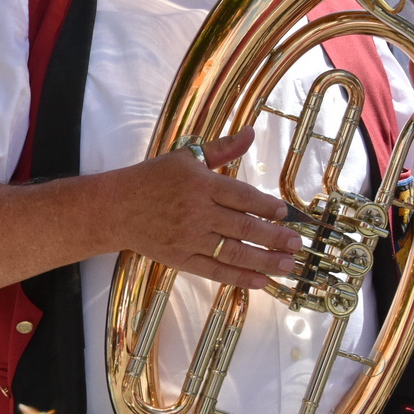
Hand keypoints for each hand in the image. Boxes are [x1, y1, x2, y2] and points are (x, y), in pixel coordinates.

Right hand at [115, 128, 302, 289]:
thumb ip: (222, 149)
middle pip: (244, 228)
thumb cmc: (152, 178)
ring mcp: (190, 239)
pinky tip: (261, 281)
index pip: (243, 197)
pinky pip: (216, 271)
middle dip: (275, 238)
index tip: (286, 214)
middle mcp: (197, 213)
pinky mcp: (182, 259)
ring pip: (235, 253)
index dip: (267, 207)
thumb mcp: (186, 157)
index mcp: (200, 184)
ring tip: (288, 266)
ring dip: (265, 261)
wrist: (116, 208)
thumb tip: (251, 132)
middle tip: (297, 244)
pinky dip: (240, 277)